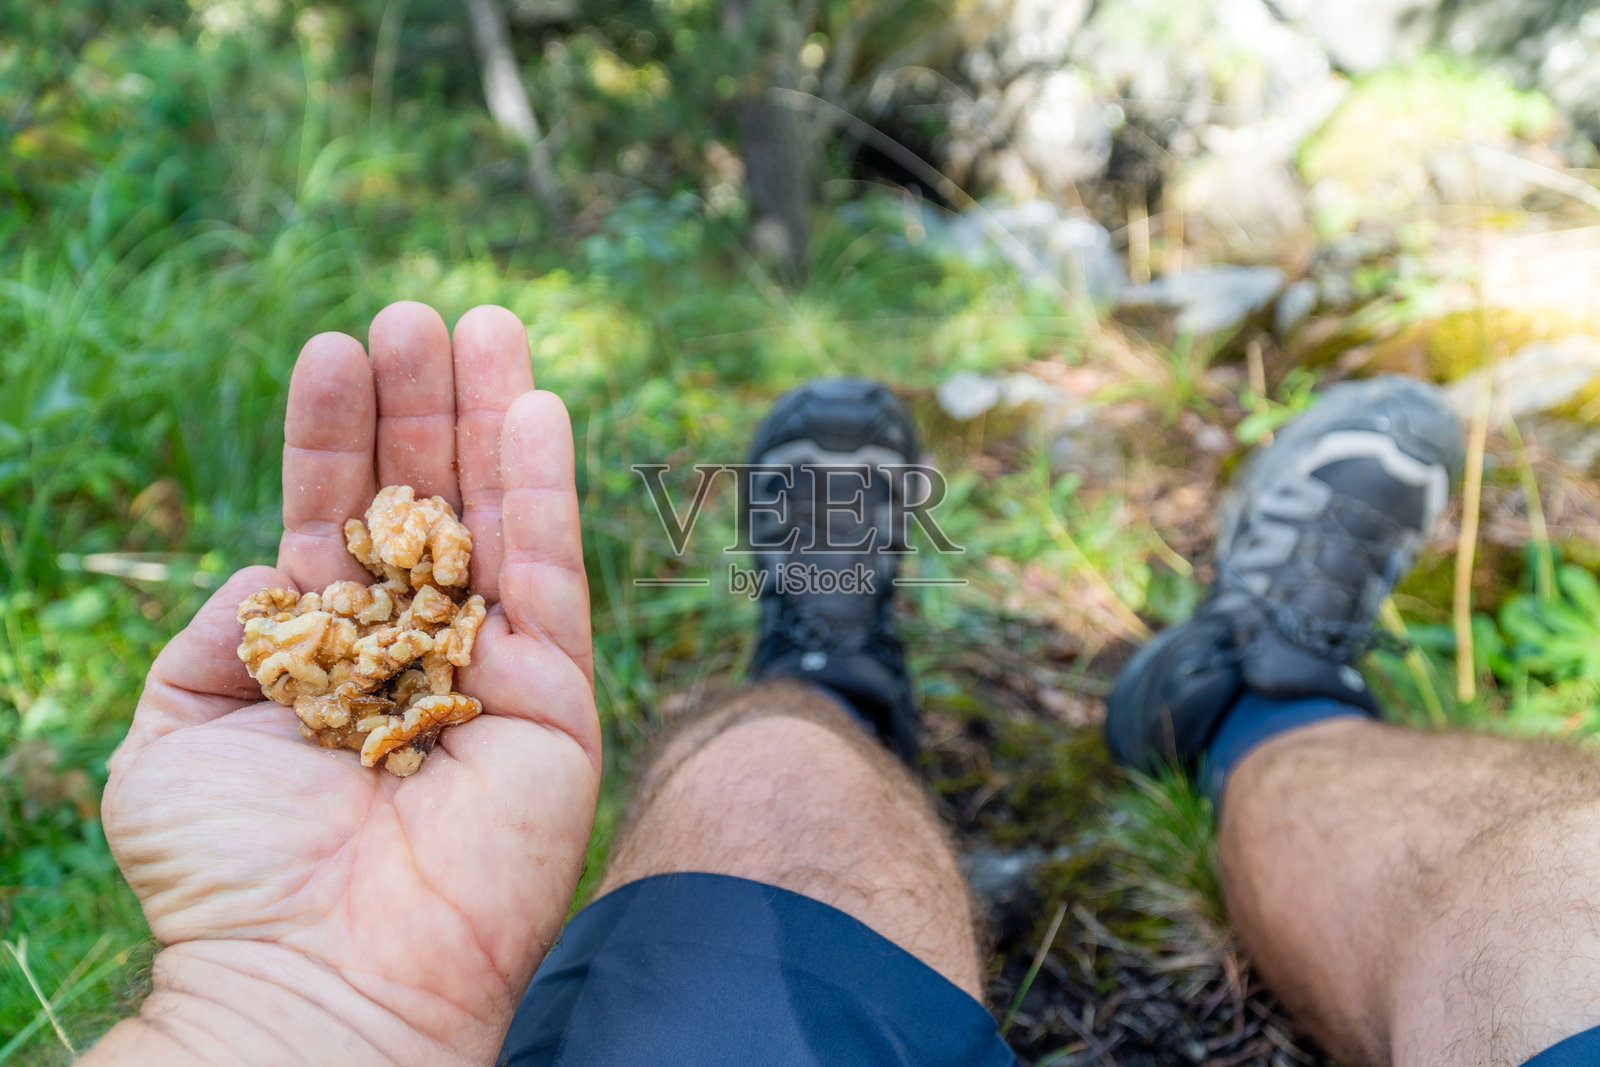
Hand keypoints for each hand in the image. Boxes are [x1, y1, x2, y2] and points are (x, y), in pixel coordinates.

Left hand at [94, 303, 597, 1064]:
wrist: (320, 977)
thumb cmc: (230, 876)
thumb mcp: (172, 731)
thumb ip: (223, 630)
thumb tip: (278, 562)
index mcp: (326, 651)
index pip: (337, 516)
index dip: (336, 433)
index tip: (336, 346)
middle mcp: (413, 647)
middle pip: (427, 500)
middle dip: (425, 405)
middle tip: (424, 313)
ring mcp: (490, 667)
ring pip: (498, 520)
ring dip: (494, 421)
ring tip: (486, 325)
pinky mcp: (555, 698)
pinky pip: (554, 580)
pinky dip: (546, 494)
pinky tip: (538, 411)